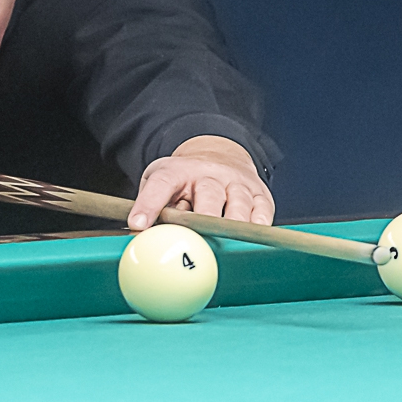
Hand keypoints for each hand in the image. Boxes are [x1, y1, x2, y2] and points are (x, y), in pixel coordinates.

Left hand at [129, 135, 273, 229]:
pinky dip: (258, 226)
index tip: (138, 225)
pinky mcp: (260, 194)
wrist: (218, 156)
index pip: (161, 185)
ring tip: (226, 244)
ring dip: (233, 226)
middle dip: (203, 218)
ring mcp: (237, 183)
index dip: (148, 205)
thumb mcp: (160, 184)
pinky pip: (263, 211)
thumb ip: (152, 209)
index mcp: (177, 172)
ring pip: (239, 204)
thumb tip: (139, 239)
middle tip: (195, 240)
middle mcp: (209, 174)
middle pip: (208, 194)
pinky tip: (252, 237)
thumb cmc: (183, 182)